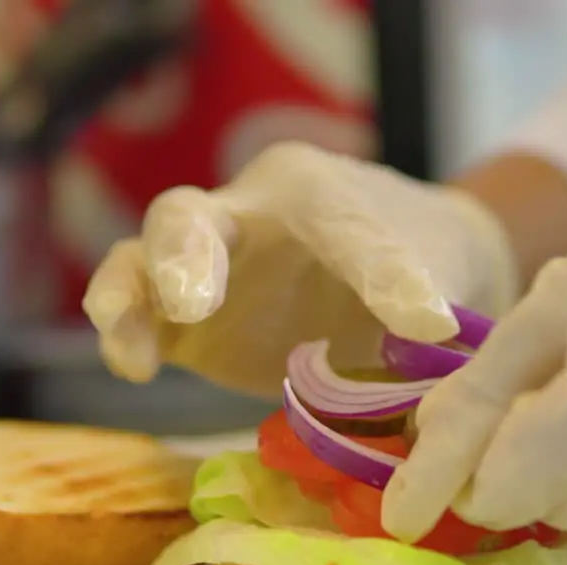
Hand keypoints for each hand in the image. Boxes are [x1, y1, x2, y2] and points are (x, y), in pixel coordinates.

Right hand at [83, 142, 518, 396]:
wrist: (403, 276)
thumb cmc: (419, 262)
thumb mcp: (440, 273)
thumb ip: (427, 295)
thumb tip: (434, 333)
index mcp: (315, 193)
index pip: (338, 226)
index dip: (381, 275)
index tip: (427, 323)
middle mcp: (244, 216)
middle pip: (188, 216)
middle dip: (184, 255)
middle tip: (192, 302)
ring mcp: (206, 270)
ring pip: (137, 260)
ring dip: (126, 300)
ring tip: (133, 353)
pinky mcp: (185, 324)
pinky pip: (137, 317)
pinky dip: (127, 337)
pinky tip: (137, 368)